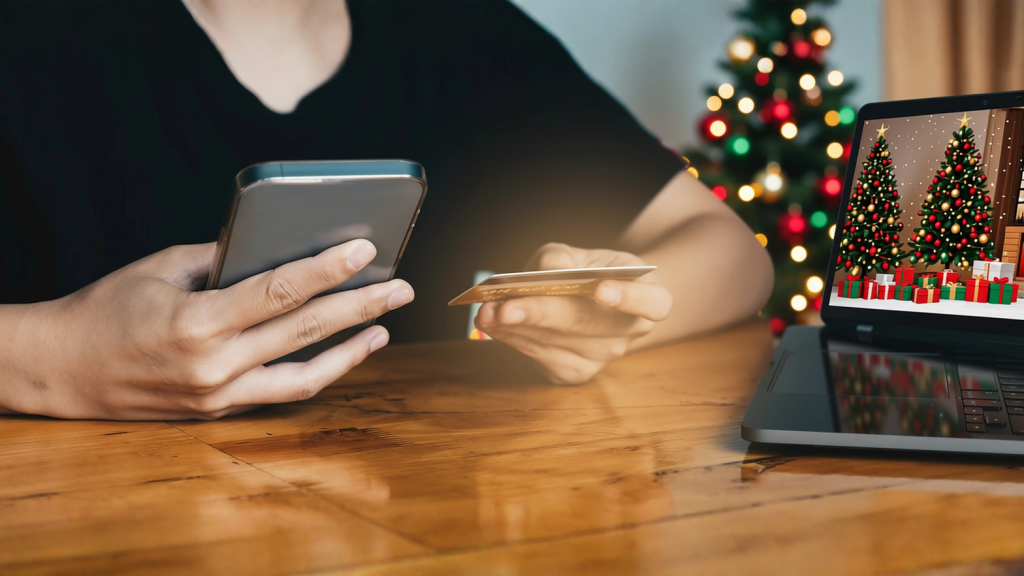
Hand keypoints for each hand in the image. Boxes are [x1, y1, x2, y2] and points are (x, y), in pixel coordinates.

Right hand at [1, 240, 412, 419]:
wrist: (61, 370)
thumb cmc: (106, 309)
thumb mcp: (161, 269)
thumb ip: (223, 260)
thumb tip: (279, 248)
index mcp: (197, 321)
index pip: (280, 291)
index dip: (328, 269)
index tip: (366, 249)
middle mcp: (214, 365)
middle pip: (305, 331)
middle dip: (360, 306)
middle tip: (401, 288)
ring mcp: (218, 395)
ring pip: (305, 373)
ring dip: (351, 349)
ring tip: (384, 326)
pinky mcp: (218, 411)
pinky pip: (281, 392)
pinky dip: (317, 371)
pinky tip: (343, 352)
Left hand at [475, 243, 671, 384]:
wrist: (594, 302)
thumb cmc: (591, 271)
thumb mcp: (583, 255)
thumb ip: (562, 259)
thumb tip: (543, 273)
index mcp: (652, 298)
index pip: (651, 303)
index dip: (628, 297)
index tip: (600, 288)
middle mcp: (631, 334)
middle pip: (587, 326)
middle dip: (540, 314)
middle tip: (503, 307)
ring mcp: (603, 359)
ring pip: (555, 343)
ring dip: (514, 328)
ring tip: (485, 311)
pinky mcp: (573, 373)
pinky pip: (539, 356)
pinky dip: (511, 338)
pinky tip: (491, 324)